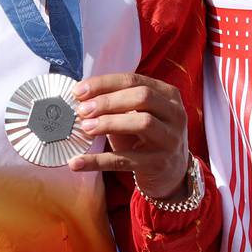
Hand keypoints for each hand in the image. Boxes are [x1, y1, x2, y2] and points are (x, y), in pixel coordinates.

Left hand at [68, 72, 191, 199]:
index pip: (134, 81)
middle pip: (142, 97)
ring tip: (85, 128)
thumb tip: (80, 99)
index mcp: (168, 95)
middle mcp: (175, 114)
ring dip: (109, 123)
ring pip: (142, 123)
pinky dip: (98, 161)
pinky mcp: (159, 163)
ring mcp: (170, 139)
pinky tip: (77, 163)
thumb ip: (116, 104)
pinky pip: (125, 161)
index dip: (104, 83)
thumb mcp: (136, 115)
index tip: (78, 91)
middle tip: (82, 110)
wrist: (171, 171)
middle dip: (108, 101)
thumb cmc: (146, 137)